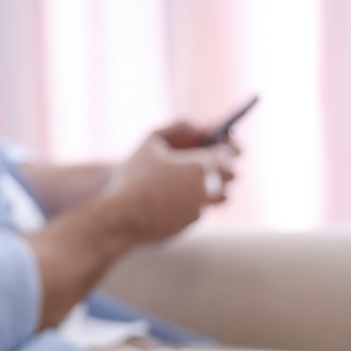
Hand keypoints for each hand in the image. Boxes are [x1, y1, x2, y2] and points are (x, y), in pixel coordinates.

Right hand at [102, 132, 234, 244]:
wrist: (119, 217)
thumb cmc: (132, 177)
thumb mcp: (150, 143)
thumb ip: (175, 128)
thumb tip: (195, 124)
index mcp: (200, 166)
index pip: (229, 153)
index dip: (231, 146)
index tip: (230, 144)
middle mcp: (207, 189)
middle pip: (231, 176)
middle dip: (225, 167)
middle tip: (213, 162)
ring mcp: (200, 210)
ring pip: (221, 196)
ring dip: (214, 188)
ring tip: (197, 182)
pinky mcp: (190, 225)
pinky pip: (201, 211)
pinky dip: (194, 204)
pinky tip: (175, 199)